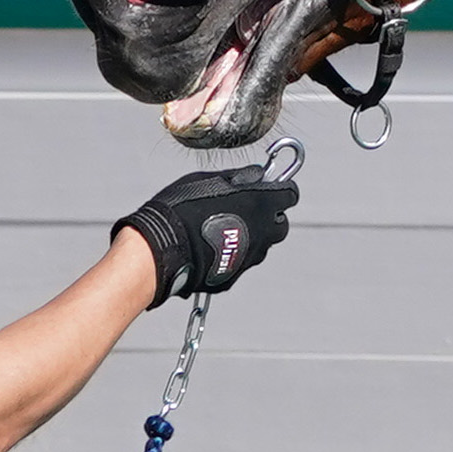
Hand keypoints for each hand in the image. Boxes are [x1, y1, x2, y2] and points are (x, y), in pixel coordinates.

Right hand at [117, 166, 297, 303]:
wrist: (163, 248)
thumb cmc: (182, 208)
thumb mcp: (211, 179)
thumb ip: (239, 177)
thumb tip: (256, 175)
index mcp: (262, 205)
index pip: (290, 194)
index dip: (280, 190)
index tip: (270, 188)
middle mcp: (263, 234)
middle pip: (280, 225)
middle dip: (269, 217)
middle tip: (247, 209)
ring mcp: (250, 258)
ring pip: (261, 245)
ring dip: (250, 237)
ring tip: (222, 229)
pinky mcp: (234, 276)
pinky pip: (240, 262)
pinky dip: (232, 255)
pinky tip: (210, 248)